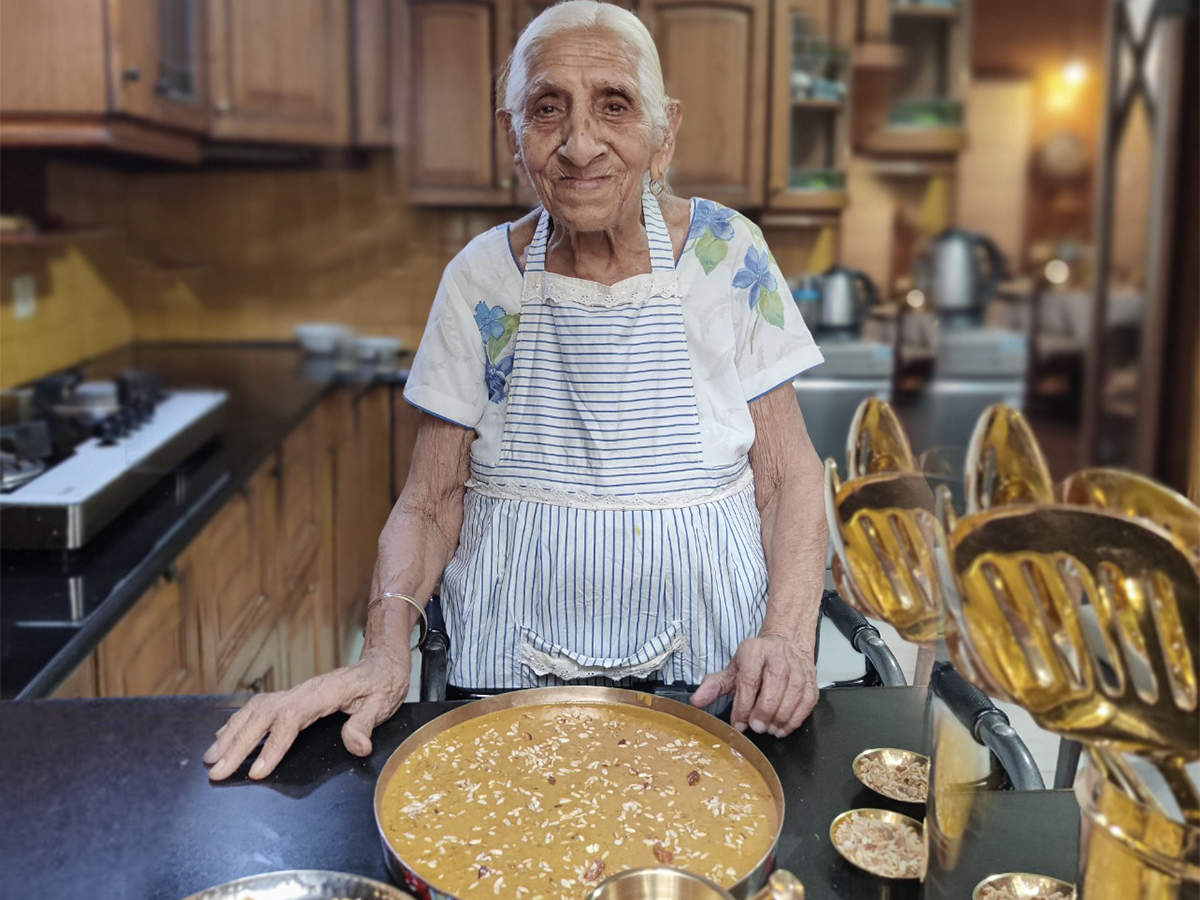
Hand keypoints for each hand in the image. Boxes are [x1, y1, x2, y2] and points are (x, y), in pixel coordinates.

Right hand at [203, 648, 410, 780]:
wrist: (381, 662)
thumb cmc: (383, 683)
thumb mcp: (382, 703)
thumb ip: (366, 724)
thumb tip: (358, 747)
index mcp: (322, 694)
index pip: (290, 720)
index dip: (272, 746)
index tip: (256, 771)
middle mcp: (302, 692)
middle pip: (262, 716)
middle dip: (237, 745)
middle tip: (217, 772)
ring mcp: (295, 693)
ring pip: (255, 711)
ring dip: (231, 734)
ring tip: (210, 758)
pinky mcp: (293, 697)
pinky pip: (259, 708)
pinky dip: (238, 722)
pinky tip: (225, 737)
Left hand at [689, 634, 816, 737]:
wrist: (786, 644)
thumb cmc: (758, 660)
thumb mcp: (733, 669)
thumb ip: (715, 685)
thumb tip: (697, 701)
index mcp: (754, 652)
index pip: (748, 681)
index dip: (743, 706)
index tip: (738, 723)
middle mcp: (777, 658)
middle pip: (773, 688)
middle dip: (763, 713)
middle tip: (756, 727)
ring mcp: (797, 668)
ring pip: (792, 696)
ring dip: (779, 718)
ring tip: (768, 729)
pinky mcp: (810, 680)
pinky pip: (806, 702)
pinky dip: (795, 719)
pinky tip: (783, 727)